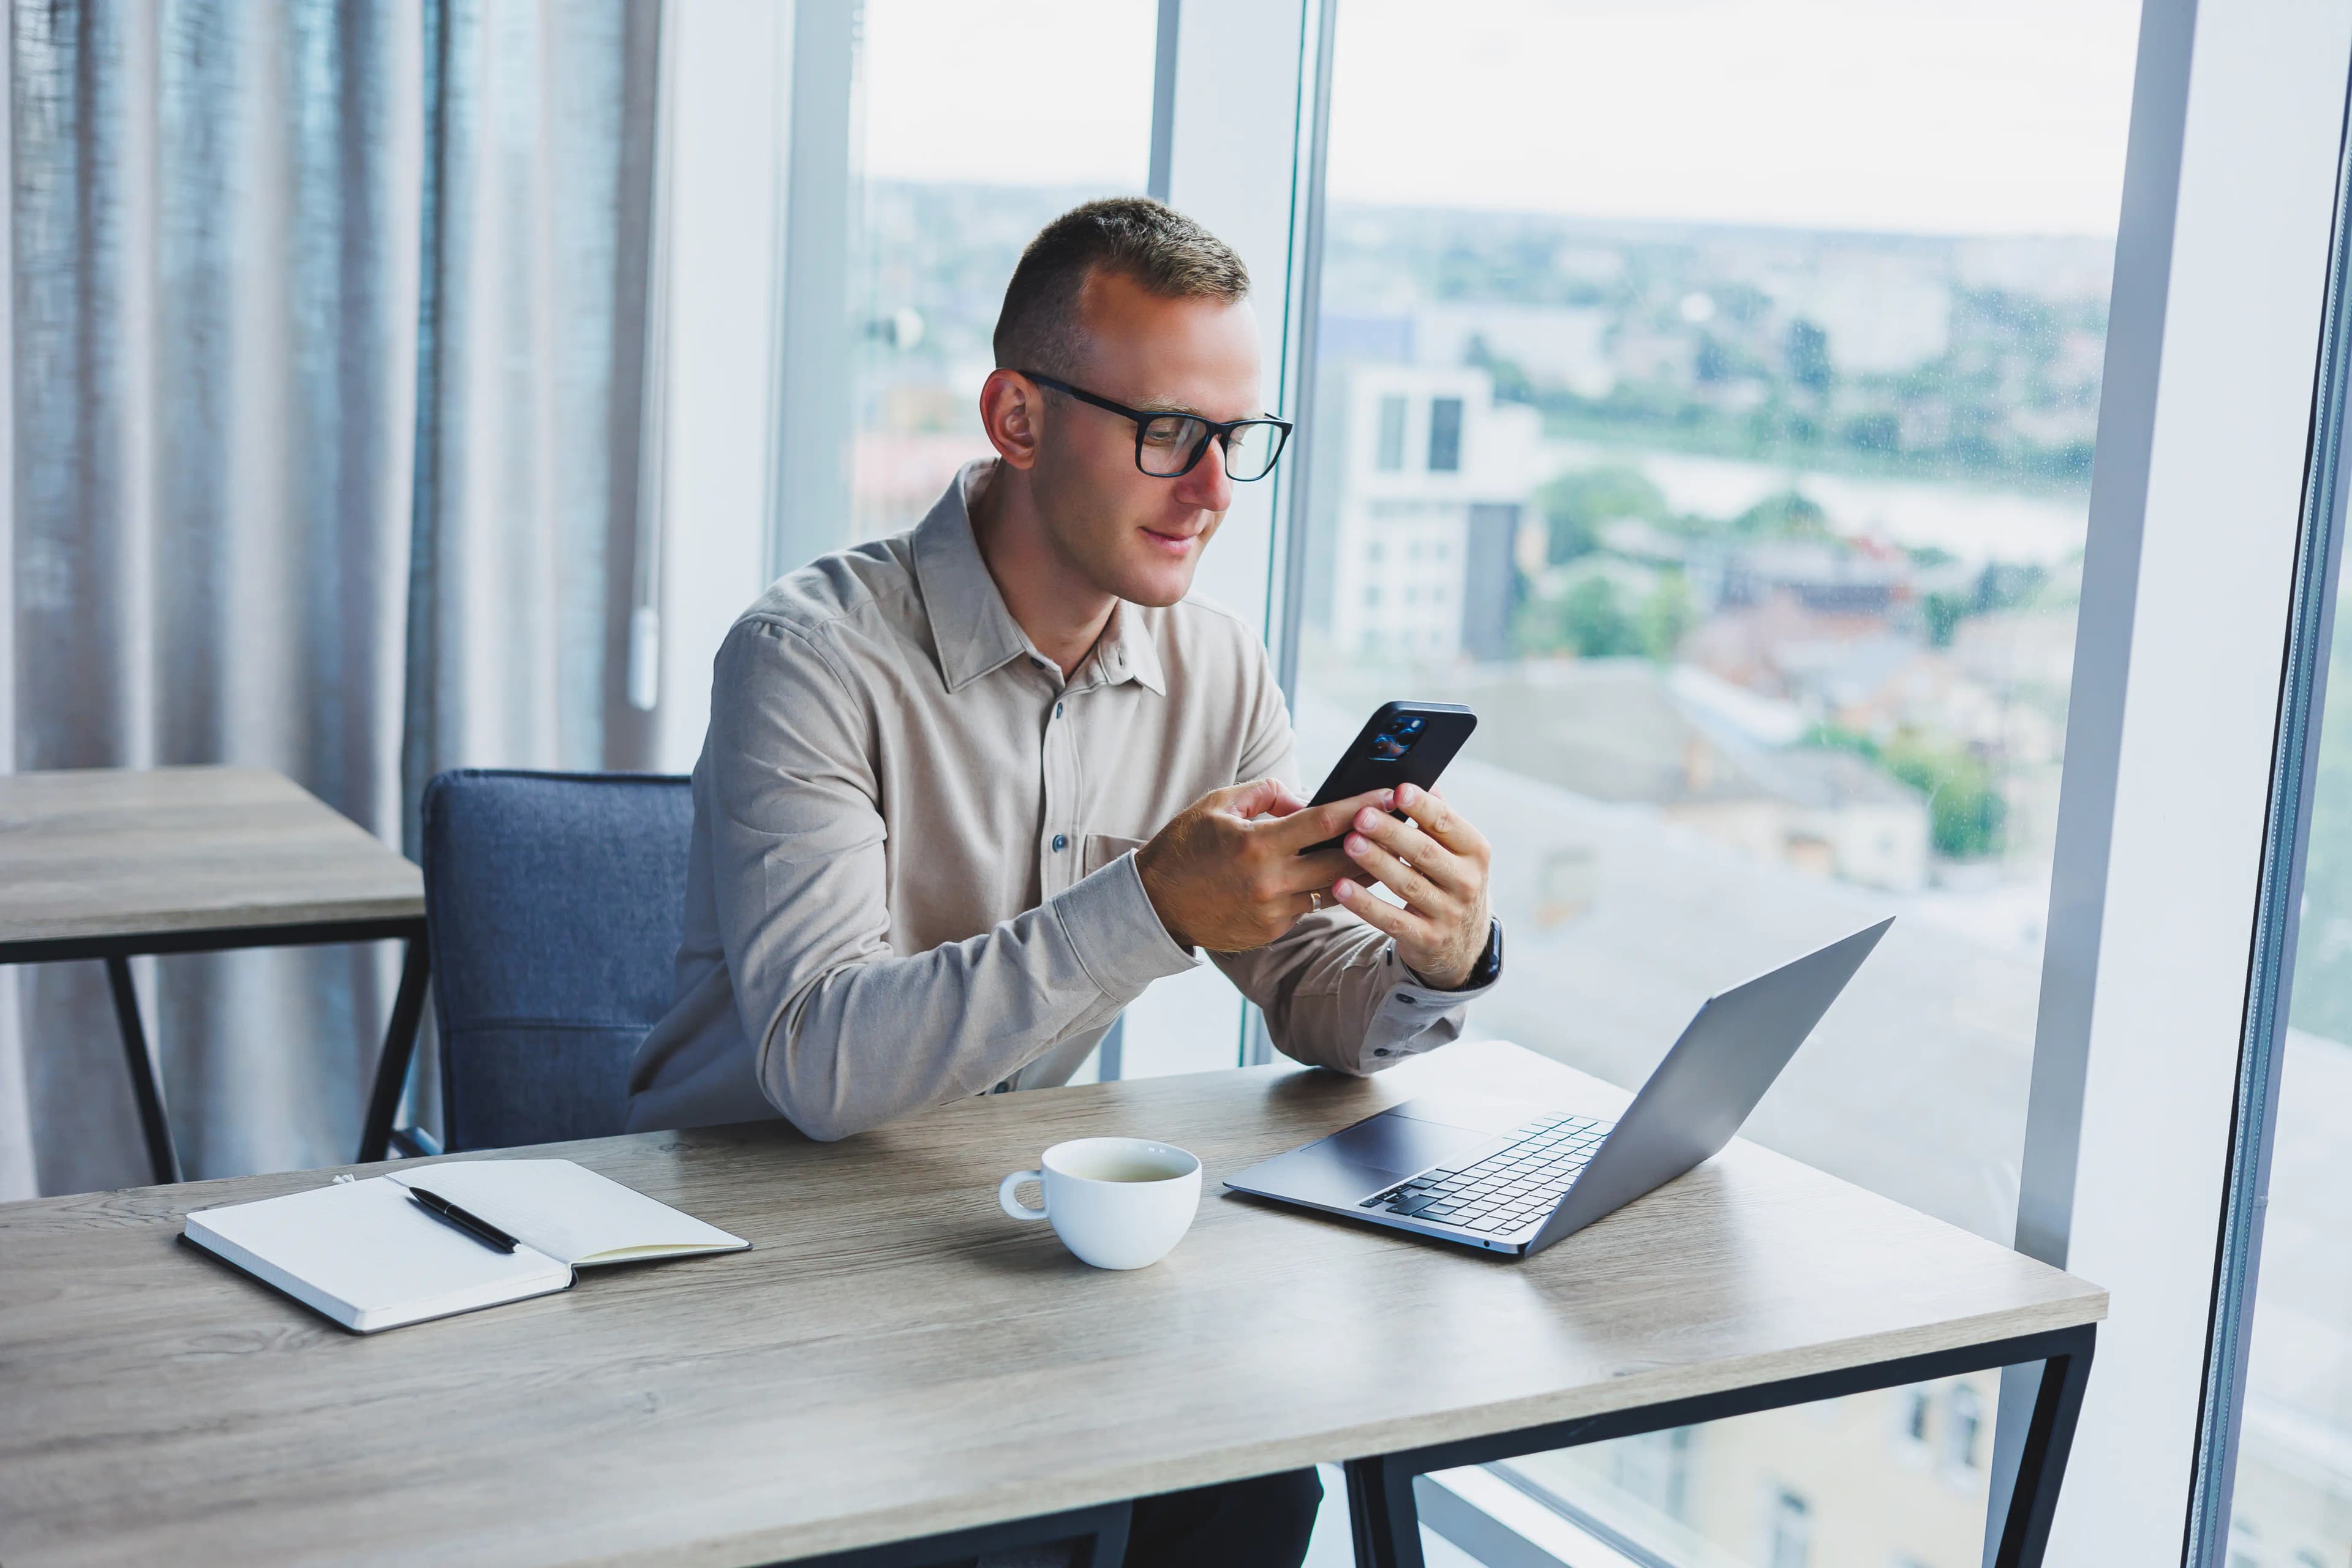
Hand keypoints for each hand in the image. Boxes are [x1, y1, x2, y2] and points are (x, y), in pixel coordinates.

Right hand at [1136, 778, 1386, 952]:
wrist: (1155, 904)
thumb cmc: (1184, 847)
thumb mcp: (1218, 805)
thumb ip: (1265, 794)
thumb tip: (1304, 799)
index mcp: (1258, 845)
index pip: (1325, 823)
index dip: (1362, 808)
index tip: (1390, 796)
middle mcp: (1271, 883)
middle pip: (1343, 864)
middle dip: (1375, 846)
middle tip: (1399, 829)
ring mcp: (1273, 913)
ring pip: (1330, 891)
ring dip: (1354, 872)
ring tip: (1378, 853)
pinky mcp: (1271, 932)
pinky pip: (1307, 907)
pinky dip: (1317, 890)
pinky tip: (1328, 876)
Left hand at [1331, 783, 1492, 988]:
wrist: (1463, 943)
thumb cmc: (1450, 880)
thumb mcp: (1457, 851)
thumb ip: (1439, 818)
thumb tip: (1422, 779)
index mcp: (1475, 851)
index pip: (1448, 824)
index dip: (1423, 807)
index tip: (1398, 790)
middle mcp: (1467, 882)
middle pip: (1425, 852)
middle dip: (1392, 832)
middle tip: (1361, 815)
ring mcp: (1448, 913)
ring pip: (1408, 885)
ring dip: (1377, 863)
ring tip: (1349, 843)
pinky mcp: (1426, 939)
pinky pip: (1391, 919)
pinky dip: (1365, 904)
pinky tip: (1340, 886)